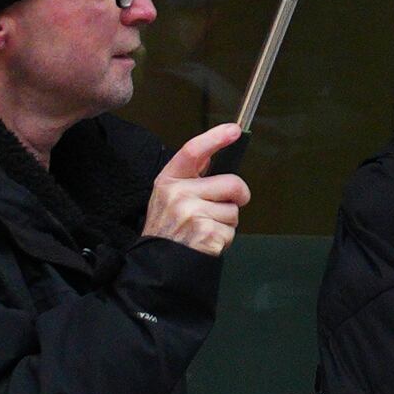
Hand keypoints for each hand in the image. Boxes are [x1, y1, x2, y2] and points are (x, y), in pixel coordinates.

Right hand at [142, 122, 248, 256]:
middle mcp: (179, 195)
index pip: (193, 151)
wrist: (155, 263)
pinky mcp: (206, 235)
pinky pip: (231, 232)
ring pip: (234, 211)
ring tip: (204, 227)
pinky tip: (205, 241)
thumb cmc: (166, 228)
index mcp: (169, 180)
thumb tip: (214, 153)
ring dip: (226, 222)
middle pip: (232, 184)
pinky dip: (223, 239)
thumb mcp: (167, 195)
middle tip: (225, 204)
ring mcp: (192, 215)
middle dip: (238, 196)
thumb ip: (190, 175)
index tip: (233, 130)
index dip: (216, 138)